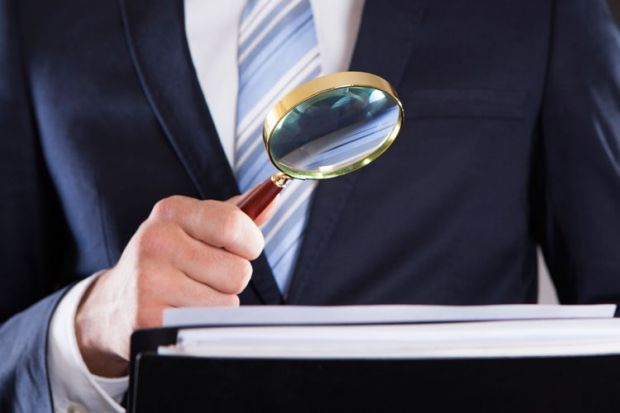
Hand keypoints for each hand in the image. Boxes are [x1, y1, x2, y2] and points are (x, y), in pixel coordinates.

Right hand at [75, 193, 275, 376]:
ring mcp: (148, 279)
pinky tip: (178, 312)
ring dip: (217, 303)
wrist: (114, 304)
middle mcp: (155, 240)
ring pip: (228, 301)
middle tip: (203, 277)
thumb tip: (273, 197)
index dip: (249, 244)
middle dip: (231, 279)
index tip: (241, 249)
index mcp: (172, 211)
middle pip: (238, 271)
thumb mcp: (194, 229)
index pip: (233, 224)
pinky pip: (208, 323)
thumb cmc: (169, 261)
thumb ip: (235, 216)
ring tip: (188, 295)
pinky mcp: (148, 317)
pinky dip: (201, 322)